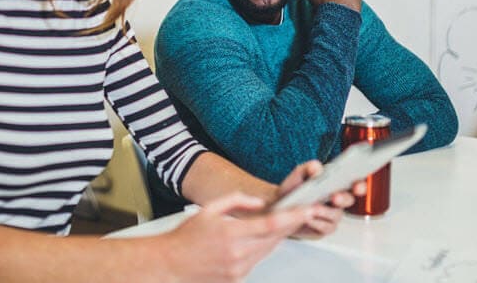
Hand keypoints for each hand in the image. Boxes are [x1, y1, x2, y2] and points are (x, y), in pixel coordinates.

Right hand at [162, 192, 312, 282]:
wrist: (169, 265)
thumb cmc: (186, 237)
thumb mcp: (209, 209)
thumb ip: (237, 201)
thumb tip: (259, 203)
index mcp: (230, 233)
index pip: (271, 224)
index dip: (293, 217)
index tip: (307, 210)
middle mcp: (236, 254)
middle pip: (275, 239)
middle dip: (288, 225)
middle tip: (299, 212)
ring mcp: (238, 270)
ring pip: (268, 251)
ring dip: (275, 238)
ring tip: (277, 224)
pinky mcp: (237, 279)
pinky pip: (257, 261)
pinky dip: (260, 250)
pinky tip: (255, 241)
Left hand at [275, 160, 366, 238]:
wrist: (279, 208)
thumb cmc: (292, 190)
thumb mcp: (298, 174)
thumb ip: (308, 168)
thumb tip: (318, 168)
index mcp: (335, 184)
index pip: (354, 183)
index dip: (359, 185)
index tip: (357, 185)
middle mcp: (336, 200)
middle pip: (349, 200)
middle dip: (343, 198)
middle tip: (335, 197)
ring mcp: (331, 215)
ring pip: (336, 216)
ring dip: (324, 212)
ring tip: (312, 208)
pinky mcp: (324, 228)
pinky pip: (325, 227)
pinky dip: (316, 222)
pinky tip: (308, 218)